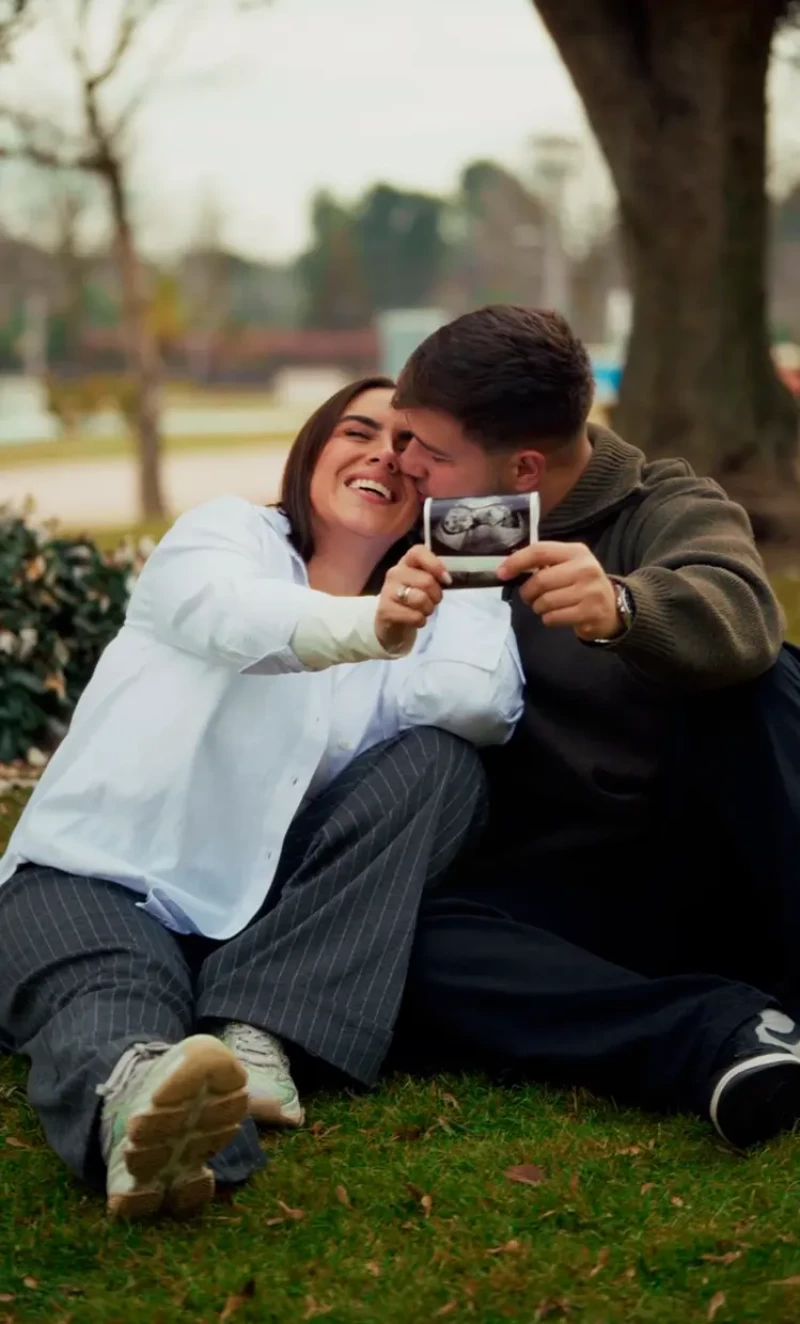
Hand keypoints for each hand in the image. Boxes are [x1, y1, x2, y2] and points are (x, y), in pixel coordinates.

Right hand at [376, 545, 451, 652]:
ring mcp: (387, 591)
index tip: (446, 579)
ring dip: (428, 609)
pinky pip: (414, 616)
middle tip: (432, 601)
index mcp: (406, 562)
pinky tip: (415, 619)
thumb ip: (434, 575)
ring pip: (421, 599)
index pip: (418, 552)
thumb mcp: (424, 583)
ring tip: (423, 610)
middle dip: (436, 595)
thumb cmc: (413, 598)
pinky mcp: (385, 610)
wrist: (391, 622)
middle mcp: (394, 573)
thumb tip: (446, 578)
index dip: (435, 564)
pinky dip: (421, 621)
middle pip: (426, 581)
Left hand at [498, 541, 621, 640]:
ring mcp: (589, 591)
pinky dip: (548, 619)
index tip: (501, 573)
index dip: (516, 562)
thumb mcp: (568, 565)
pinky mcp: (590, 612)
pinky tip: (557, 615)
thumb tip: (507, 569)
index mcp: (576, 551)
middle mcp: (585, 568)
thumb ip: (543, 563)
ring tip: (546, 606)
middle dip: (527, 593)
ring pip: (545, 602)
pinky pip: (553, 618)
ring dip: (538, 607)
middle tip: (529, 597)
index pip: (540, 551)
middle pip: (540, 580)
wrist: (612, 608)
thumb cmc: (581, 584)